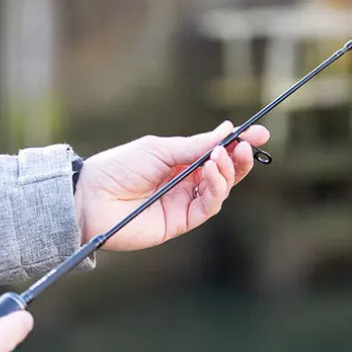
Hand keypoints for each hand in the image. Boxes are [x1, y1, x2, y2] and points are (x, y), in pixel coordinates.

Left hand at [74, 120, 269, 250]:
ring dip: (227, 171)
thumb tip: (227, 129)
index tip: (259, 133)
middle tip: (247, 146)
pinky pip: (208, 206)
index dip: (239, 144)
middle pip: (225, 173)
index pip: (217, 153)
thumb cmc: (119, 168)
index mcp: (180, 161)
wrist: (92, 199)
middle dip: (240, 159)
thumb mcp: (160, 149)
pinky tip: (211, 171)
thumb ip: (196, 145)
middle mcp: (186, 182)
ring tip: (220, 157)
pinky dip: (216, 188)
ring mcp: (185, 203)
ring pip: (221, 190)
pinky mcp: (182, 222)